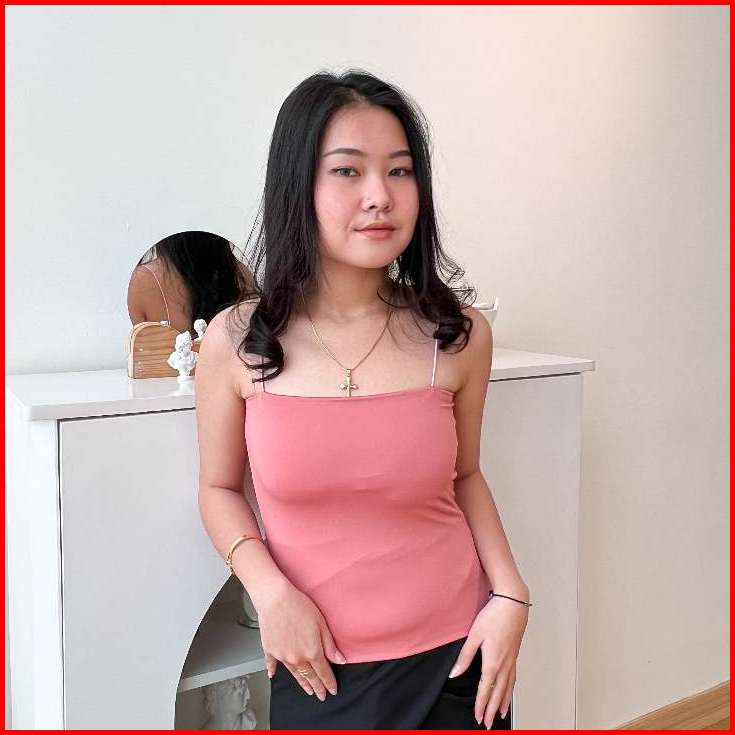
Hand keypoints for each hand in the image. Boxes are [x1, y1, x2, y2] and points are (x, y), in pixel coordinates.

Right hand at [255, 578, 346, 701]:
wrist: (275, 598)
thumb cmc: (298, 606)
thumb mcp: (321, 623)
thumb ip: (330, 645)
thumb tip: (340, 661)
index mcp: (312, 652)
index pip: (323, 672)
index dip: (329, 682)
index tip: (332, 690)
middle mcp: (297, 658)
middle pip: (309, 676)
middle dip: (317, 687)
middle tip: (321, 695)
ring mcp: (282, 656)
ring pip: (294, 673)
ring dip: (302, 683)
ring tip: (307, 689)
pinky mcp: (269, 650)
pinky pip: (273, 664)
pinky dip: (273, 670)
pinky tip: (273, 675)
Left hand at [448, 591, 529, 727]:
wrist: (513, 604)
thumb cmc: (494, 616)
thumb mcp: (474, 635)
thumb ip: (465, 657)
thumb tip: (454, 674)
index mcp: (493, 662)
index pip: (485, 690)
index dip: (481, 705)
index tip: (478, 717)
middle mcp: (505, 665)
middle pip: (498, 693)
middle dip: (492, 710)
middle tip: (488, 723)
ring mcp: (512, 660)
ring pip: (508, 687)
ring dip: (503, 702)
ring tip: (500, 714)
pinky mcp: (515, 654)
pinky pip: (514, 678)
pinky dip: (511, 689)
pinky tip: (509, 691)